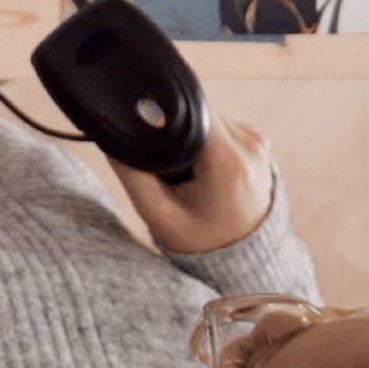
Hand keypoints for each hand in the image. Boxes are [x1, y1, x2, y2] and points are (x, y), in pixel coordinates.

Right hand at [107, 114, 273, 254]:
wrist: (242, 260)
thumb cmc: (201, 242)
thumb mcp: (158, 216)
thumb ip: (131, 174)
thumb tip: (112, 138)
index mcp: (229, 162)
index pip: (193, 107)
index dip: (164, 110)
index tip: (148, 130)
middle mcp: (249, 144)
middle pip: (199, 108)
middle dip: (175, 128)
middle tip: (167, 165)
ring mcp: (257, 140)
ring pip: (209, 114)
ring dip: (190, 132)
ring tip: (184, 169)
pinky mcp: (256, 139)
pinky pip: (220, 124)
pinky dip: (204, 139)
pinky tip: (199, 167)